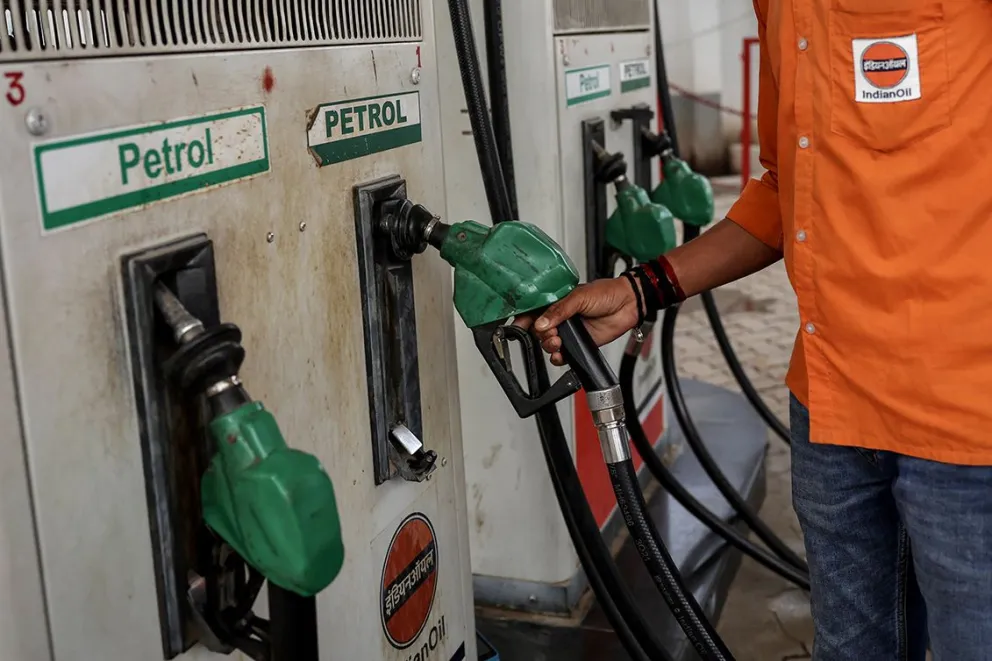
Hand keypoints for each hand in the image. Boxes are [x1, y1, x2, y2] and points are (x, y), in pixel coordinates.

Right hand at [514, 277, 638, 365]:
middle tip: (550, 334)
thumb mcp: (579, 297)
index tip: (519, 326)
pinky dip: (558, 358)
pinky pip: (563, 355)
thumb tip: (541, 323)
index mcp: (557, 302)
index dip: (524, 319)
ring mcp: (569, 332)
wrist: (628, 305)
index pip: (534, 311)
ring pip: (548, 343)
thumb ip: (559, 310)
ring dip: (549, 346)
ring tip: (557, 342)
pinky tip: (560, 355)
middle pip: (538, 331)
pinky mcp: (578, 344)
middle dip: (540, 335)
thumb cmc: (607, 294)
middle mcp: (560, 317)